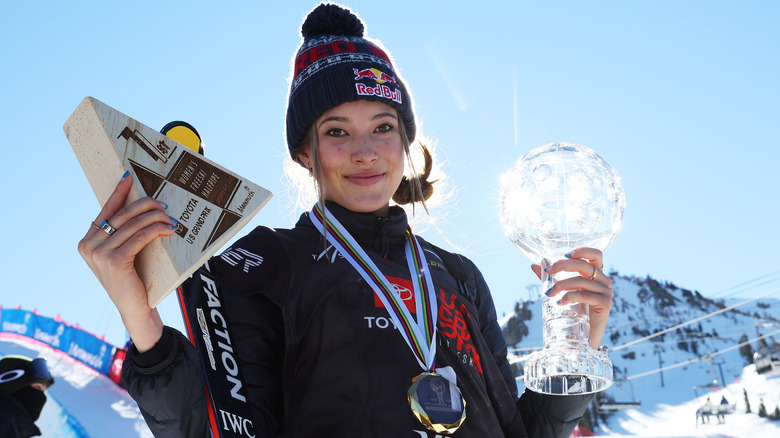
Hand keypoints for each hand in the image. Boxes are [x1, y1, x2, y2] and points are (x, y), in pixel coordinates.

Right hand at [77, 172, 175, 351]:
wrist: (135, 308)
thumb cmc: (132, 279)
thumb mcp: (122, 254)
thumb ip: (121, 235)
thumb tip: (140, 209)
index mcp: (87, 241)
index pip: (106, 211)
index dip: (118, 193)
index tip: (129, 177)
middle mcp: (89, 246)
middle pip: (121, 215)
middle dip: (144, 205)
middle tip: (163, 204)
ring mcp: (99, 254)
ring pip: (133, 225)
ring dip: (155, 218)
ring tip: (170, 217)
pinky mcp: (114, 261)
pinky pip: (140, 238)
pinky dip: (156, 231)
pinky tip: (168, 230)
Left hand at [531, 248, 612, 348]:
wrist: (583, 338)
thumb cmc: (574, 313)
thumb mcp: (562, 291)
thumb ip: (551, 279)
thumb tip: (535, 265)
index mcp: (596, 275)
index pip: (595, 255)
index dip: (582, 251)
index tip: (564, 255)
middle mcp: (603, 281)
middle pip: (584, 265)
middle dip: (563, 266)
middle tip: (547, 272)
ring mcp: (606, 292)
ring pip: (582, 281)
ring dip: (561, 285)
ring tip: (548, 294)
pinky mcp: (605, 304)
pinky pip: (585, 295)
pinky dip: (570, 297)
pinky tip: (560, 303)